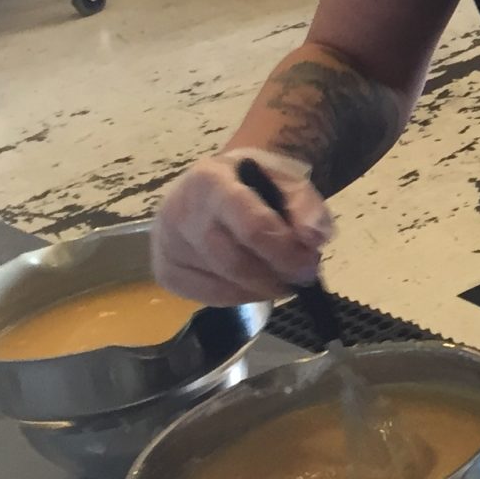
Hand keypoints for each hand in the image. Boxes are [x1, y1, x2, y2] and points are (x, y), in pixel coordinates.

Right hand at [151, 148, 332, 304]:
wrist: (218, 183)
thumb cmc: (255, 183)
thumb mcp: (287, 182)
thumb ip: (307, 208)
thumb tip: (315, 239)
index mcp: (210, 181)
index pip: (251, 227)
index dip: (285, 253)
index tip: (310, 267)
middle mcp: (179, 212)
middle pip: (234, 263)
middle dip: (274, 277)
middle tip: (301, 279)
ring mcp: (167, 244)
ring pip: (221, 285)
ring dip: (260, 289)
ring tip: (281, 278)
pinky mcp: (165, 270)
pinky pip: (207, 297)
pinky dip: (239, 297)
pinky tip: (254, 284)